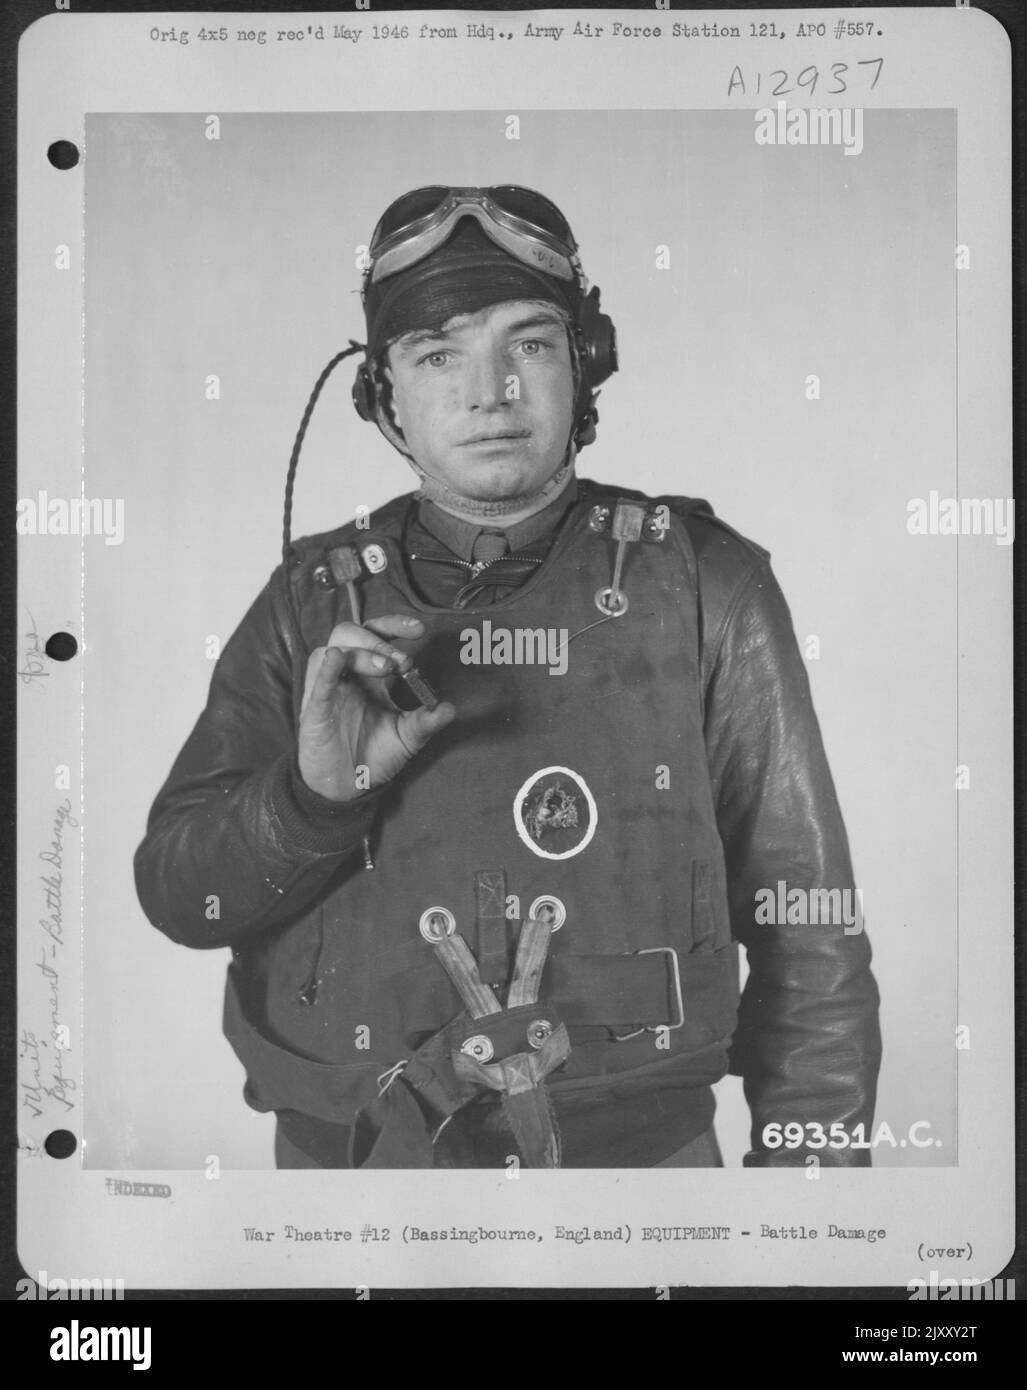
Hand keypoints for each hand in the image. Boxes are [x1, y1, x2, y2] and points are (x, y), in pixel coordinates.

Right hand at [298, 615, 454, 801]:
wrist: (348, 786)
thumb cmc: (374, 754)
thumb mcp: (408, 737)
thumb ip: (427, 721)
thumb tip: (449, 709)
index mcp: (370, 674)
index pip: (377, 634)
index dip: (394, 624)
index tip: (419, 629)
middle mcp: (347, 675)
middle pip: (351, 633)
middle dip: (379, 641)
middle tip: (403, 661)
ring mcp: (328, 689)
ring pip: (330, 649)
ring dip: (360, 653)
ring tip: (386, 669)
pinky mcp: (314, 709)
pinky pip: (316, 682)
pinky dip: (325, 668)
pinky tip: (336, 659)